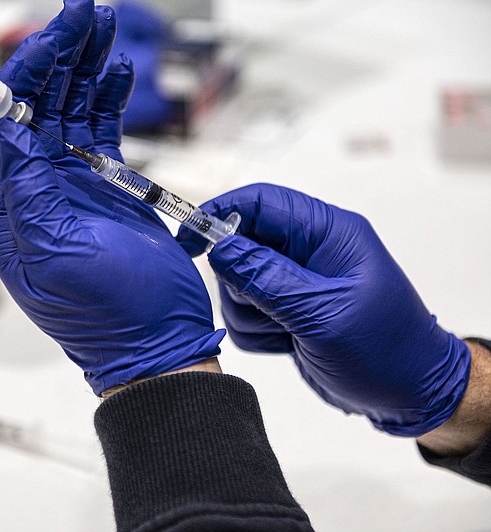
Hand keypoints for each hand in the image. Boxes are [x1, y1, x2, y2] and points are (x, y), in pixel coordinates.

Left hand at [0, 0, 223, 394]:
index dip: (19, 79)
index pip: (0, 127)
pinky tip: (117, 71)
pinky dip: (109, 99)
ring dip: (83, 68)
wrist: (160, 344)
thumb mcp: (58, 257)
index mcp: (10, 211)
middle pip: (35, 108)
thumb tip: (3, 129)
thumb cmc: (109, 316)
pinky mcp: (106, 189)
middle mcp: (34, 193)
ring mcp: (71, 187)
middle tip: (85, 12)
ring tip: (102, 24)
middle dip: (56, 57)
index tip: (50, 42)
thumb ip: (27, 193)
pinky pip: (101, 131)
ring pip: (69, 112)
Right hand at [178, 184, 470, 435]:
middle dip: (239, 282)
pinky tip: (286, 345)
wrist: (410, 395)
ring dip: (249, 313)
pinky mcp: (286, 311)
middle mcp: (308, 251)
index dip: (220, 214)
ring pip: (237, 284)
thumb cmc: (384, 350)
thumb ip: (267, 278)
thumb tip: (220, 248)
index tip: (189, 241)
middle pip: (240, 245)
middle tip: (268, 310)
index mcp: (327, 233)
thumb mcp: (323, 313)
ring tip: (285, 333)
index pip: (261, 203)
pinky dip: (255, 333)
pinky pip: (245, 313)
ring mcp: (295, 283)